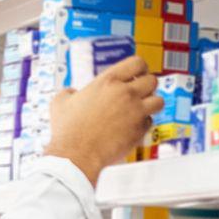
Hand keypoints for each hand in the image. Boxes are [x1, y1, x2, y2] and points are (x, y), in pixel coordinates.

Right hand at [45, 56, 163, 183]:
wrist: (76, 155)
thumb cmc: (67, 130)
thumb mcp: (60, 102)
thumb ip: (69, 92)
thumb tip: (72, 93)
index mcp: (107, 81)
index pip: (137, 63)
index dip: (140, 68)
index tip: (137, 74)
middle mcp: (125, 93)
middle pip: (152, 80)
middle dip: (147, 86)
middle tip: (140, 92)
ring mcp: (135, 112)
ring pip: (158, 101)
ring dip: (151, 104)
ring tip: (142, 108)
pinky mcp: (139, 130)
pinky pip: (150, 122)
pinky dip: (144, 123)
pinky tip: (133, 126)